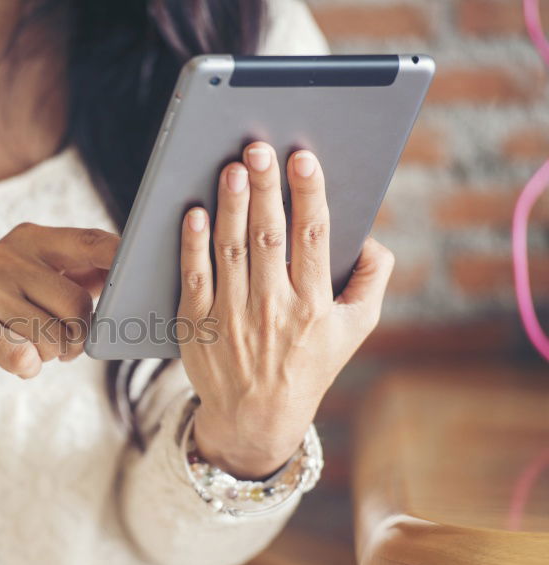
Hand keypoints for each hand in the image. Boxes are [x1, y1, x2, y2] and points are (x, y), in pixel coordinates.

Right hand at [0, 223, 118, 384]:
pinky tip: (22, 362)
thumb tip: (129, 272)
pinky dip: (29, 366)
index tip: (139, 278)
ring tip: (35, 348)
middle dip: (79, 335)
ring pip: (55, 336)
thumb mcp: (28, 273)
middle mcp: (7, 257)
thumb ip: (75, 271)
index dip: (121, 260)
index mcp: (29, 238)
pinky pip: (24, 355)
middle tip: (67, 345)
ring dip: (53, 354)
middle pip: (78, 304)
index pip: (90, 242)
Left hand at [177, 142, 394, 478]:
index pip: (313, 239)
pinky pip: (194, 276)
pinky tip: (194, 213)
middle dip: (265, 189)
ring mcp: (232, 317)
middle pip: (268, 237)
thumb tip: (372, 237)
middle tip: (258, 148)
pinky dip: (193, 244)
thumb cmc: (309, 362)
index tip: (303, 158)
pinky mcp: (197, 324)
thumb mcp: (354, 330)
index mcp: (314, 305)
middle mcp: (273, 309)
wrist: (256, 416)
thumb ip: (371, 281)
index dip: (308, 195)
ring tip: (231, 169)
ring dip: (230, 206)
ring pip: (230, 251)